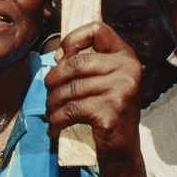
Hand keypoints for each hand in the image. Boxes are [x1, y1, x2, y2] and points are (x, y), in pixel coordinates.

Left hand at [45, 22, 142, 162]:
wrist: (122, 147)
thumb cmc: (107, 109)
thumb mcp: (103, 80)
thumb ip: (86, 63)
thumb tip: (58, 58)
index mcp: (125, 55)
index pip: (97, 29)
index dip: (73, 39)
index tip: (60, 58)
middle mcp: (128, 69)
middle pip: (75, 63)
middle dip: (53, 80)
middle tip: (48, 94)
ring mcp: (122, 90)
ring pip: (70, 89)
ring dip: (52, 103)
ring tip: (50, 113)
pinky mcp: (111, 112)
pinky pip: (71, 110)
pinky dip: (57, 120)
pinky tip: (55, 127)